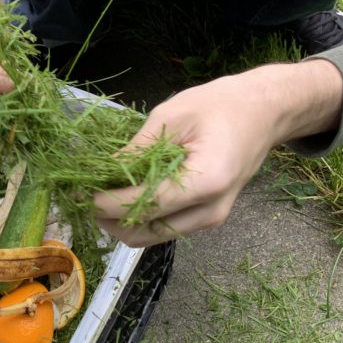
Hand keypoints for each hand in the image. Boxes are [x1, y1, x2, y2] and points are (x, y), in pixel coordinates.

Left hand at [93, 60, 342, 245]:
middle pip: (143, 232)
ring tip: (100, 191)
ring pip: (150, 237)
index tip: (78, 190)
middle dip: (108, 217)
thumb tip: (102, 172)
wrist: (264, 113)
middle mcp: (210, 211)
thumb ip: (138, 150)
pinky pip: (163, 227)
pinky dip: (138, 217)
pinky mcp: (206, 219)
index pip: (144, 205)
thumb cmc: (221, 106)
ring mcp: (210, 220)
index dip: (106, 202)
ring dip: (120, 221)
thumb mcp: (173, 115)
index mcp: (207, 182)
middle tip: (83, 190)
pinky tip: (124, 193)